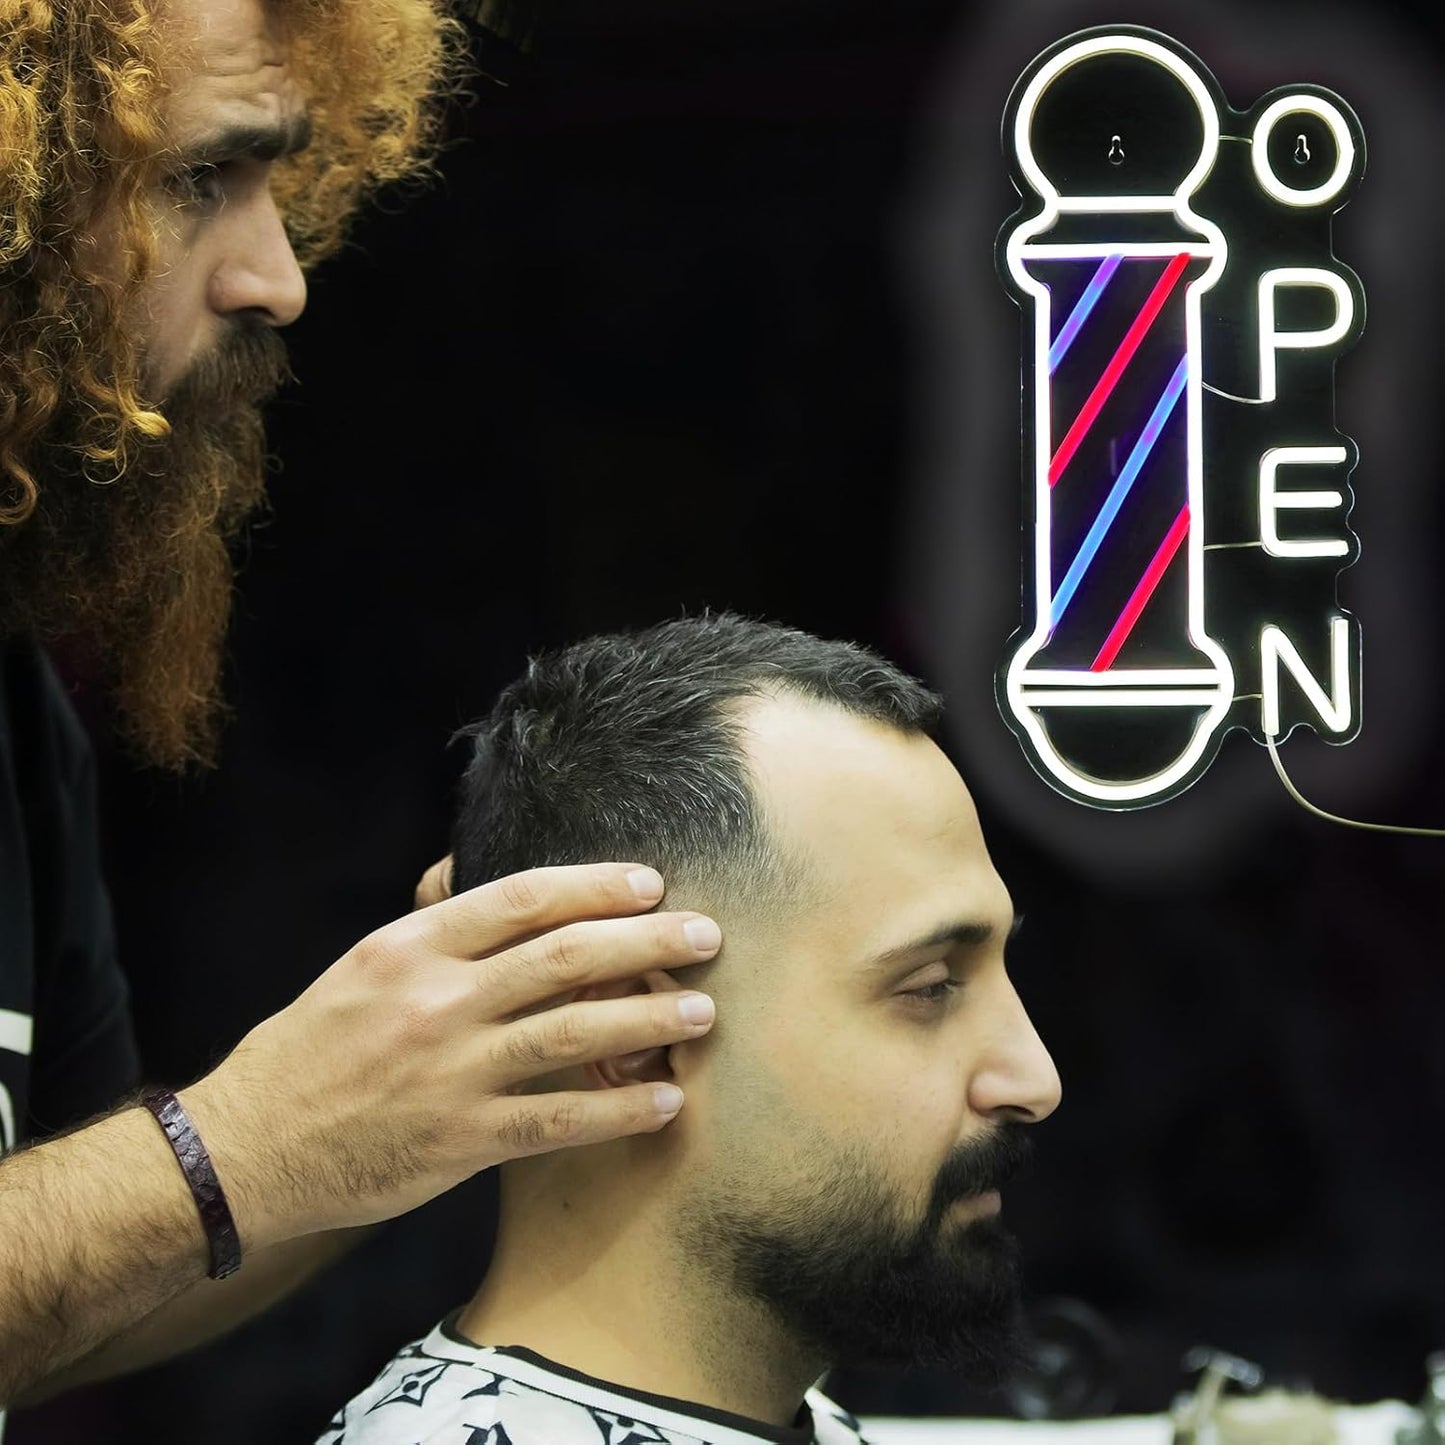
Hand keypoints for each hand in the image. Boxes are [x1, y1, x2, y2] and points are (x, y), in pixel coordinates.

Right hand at [179, 863, 719, 1248]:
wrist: (246, 1150)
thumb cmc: (309, 1050)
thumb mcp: (360, 965)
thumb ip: (427, 924)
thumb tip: (462, 866)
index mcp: (411, 948)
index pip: (520, 898)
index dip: (594, 886)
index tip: (649, 883)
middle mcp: (436, 1000)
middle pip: (563, 956)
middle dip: (646, 940)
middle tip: (707, 935)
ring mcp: (450, 1071)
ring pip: (572, 1031)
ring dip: (648, 1017)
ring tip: (701, 1011)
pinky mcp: (460, 1140)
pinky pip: (558, 1119)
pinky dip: (619, 1109)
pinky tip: (666, 1101)